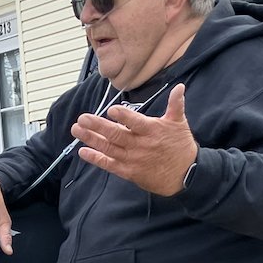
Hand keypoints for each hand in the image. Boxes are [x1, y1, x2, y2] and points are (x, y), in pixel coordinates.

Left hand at [72, 84, 197, 195]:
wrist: (185, 175)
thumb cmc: (180, 147)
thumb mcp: (179, 123)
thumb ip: (176, 105)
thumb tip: (179, 86)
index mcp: (152, 131)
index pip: (136, 123)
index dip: (123, 117)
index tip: (111, 110)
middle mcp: (140, 145)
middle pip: (116, 135)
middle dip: (97, 126)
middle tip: (82, 118)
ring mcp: (133, 160)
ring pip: (109, 149)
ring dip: (91, 139)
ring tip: (76, 129)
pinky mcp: (128, 172)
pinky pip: (109, 165)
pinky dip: (96, 158)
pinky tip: (83, 151)